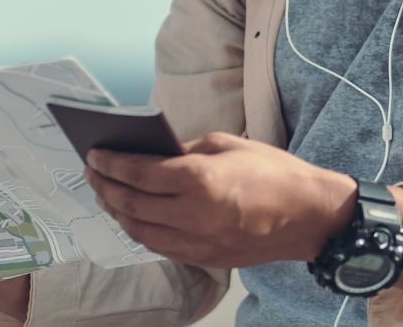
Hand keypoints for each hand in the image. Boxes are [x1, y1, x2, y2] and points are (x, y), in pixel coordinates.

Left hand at [85, 131, 355, 269]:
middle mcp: (193, 214)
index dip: (110, 163)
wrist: (310, 215)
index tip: (93, 154)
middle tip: (92, 172)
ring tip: (106, 194)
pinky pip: (161, 246)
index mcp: (199, 179)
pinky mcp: (206, 259)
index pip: (138, 172)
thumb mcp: (227, 143)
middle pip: (132, 204)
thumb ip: (185, 150)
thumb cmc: (273, 172)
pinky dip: (140, 231)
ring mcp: (198, 242)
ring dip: (117, 212)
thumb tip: (153, 154)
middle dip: (106, 186)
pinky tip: (133, 216)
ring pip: (141, 231)